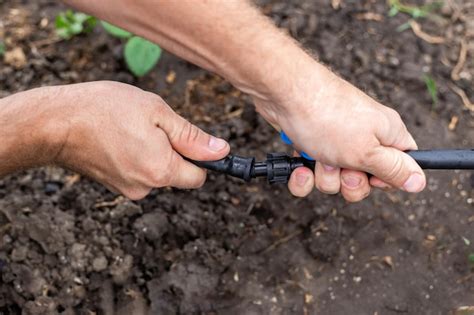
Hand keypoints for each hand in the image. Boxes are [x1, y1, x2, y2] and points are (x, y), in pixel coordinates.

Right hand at [49, 81, 229, 198]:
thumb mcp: (157, 112)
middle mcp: (147, 187)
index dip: (201, 158)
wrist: (55, 122)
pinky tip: (119, 138)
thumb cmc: (105, 110)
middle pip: (177, 174)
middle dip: (173, 152)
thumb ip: (192, 137)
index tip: (191, 140)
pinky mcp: (114, 186)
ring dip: (153, 152)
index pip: (200, 176)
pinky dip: (136, 157)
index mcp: (162, 171)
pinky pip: (139, 172)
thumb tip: (221, 152)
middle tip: (152, 127)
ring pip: (157, 171)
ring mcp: (128, 189)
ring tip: (130, 130)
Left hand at [255, 63, 425, 201]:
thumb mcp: (366, 151)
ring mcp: (334, 140)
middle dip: (349, 183)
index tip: (372, 178)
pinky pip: (311, 173)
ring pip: (334, 179)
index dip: (387, 179)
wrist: (282, 94)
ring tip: (317, 158)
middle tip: (341, 168)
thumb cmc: (327, 117)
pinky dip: (303, 175)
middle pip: (364, 179)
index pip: (401, 165)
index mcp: (386, 134)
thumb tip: (419, 182)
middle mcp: (363, 136)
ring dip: (323, 177)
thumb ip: (393, 169)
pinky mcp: (311, 142)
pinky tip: (299, 166)